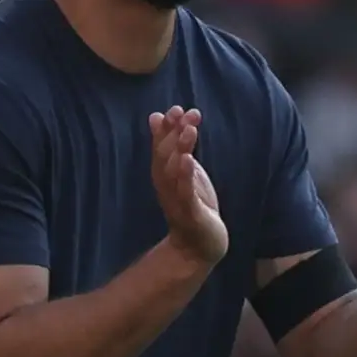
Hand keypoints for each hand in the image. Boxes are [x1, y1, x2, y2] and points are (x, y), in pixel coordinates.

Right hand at [150, 106, 227, 265]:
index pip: (160, 147)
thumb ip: (173, 146)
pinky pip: (185, 193)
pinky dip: (185, 176)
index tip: (174, 109)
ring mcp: (177, 200)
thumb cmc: (193, 205)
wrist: (199, 247)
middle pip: (164, 156)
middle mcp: (166, 186)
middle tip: (183, 113)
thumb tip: (157, 115)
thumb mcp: (184, 171)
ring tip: (189, 130)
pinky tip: (188, 160)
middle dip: (173, 133)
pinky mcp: (190, 214)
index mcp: (164, 174)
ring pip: (173, 172)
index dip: (166, 128)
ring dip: (179, 149)